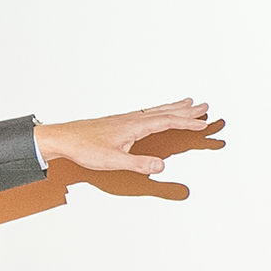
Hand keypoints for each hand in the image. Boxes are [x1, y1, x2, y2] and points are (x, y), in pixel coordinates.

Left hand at [32, 99, 219, 175]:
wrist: (65, 139)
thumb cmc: (85, 148)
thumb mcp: (114, 161)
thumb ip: (139, 163)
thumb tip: (160, 166)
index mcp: (134, 126)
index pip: (167, 122)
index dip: (187, 123)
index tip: (203, 123)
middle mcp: (132, 119)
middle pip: (166, 112)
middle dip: (187, 111)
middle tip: (205, 107)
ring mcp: (126, 119)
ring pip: (157, 110)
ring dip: (175, 107)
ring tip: (188, 103)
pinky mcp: (120, 122)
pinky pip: (148, 113)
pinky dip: (160, 110)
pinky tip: (159, 113)